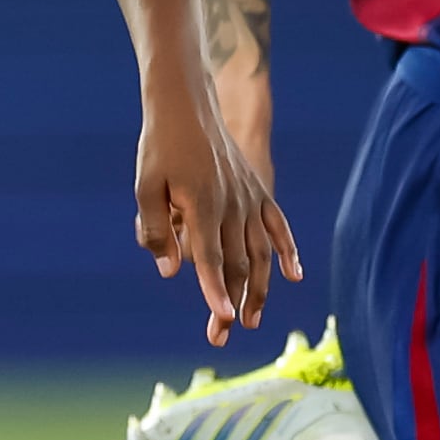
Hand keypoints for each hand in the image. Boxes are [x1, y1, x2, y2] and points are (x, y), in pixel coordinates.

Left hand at [138, 77, 301, 344]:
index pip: (211, 259)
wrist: (185, 102)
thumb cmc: (159, 146)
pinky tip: (294, 276)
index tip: (222, 319)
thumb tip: (169, 271)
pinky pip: (277, 224)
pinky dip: (288, 250)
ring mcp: (248, 196)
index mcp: (202, 203)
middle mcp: (231, 204)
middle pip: (236, 263)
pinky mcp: (256, 189)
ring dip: (257, 288)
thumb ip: (154, 229)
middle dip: (230, 303)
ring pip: (259, 252)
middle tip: (221, 336)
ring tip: (251, 320)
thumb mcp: (144, 185)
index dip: (215, 292)